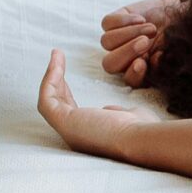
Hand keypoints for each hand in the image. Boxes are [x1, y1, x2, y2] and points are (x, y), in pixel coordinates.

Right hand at [39, 49, 155, 161]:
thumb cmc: (143, 130)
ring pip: (51, 100)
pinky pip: (48, 98)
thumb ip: (117, 112)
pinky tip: (56, 63)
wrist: (142, 138)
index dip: (68, 93)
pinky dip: (50, 79)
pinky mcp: (63, 122)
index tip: (68, 76)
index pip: (73, 112)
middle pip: (60, 104)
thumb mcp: (129, 118)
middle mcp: (76, 136)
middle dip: (57, 81)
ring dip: (52, 75)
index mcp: (92, 135)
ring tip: (56, 54)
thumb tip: (108, 109)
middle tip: (58, 59)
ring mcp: (68, 130)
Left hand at [100, 0, 184, 87]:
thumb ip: (168, 61)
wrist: (182, 11)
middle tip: (146, 42)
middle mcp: (125, 58)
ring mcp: (118, 39)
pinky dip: (124, 21)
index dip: (133, 73)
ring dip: (129, 34)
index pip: (129, 80)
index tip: (143, 62)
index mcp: (141, 71)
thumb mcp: (178, 50)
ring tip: (151, 28)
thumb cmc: (181, 35)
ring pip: (106, 42)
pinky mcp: (114, 21)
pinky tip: (142, 19)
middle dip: (127, 52)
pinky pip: (107, 23)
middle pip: (109, 64)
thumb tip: (154, 60)